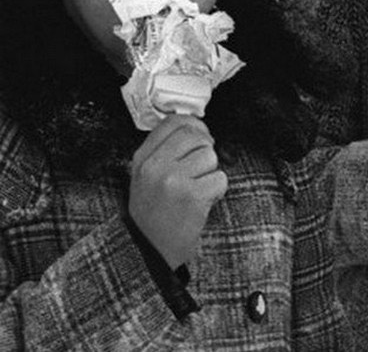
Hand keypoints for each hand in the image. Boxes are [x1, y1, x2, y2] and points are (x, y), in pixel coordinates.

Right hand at [128, 115, 227, 268]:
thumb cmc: (154, 213)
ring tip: (197, 189)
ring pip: (210, 156)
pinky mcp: (192, 196)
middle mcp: (155, 166)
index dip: (194, 126)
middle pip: (196, 135)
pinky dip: (217, 191)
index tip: (200, 137)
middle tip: (201, 168)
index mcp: (142, 158)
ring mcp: (172, 180)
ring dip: (211, 173)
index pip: (173, 122)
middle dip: (206, 149)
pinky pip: (220, 178)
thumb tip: (197, 127)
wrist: (150, 250)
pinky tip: (203, 202)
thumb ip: (165, 151)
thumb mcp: (146, 177)